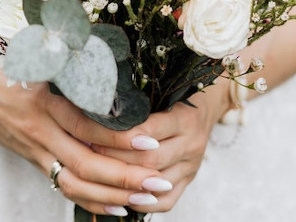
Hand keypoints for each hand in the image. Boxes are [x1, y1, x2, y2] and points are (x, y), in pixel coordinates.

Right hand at [0, 45, 172, 215]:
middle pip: (85, 164)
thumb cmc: (5, 67)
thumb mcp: (36, 58)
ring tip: (145, 199)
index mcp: (43, 103)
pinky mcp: (35, 160)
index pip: (86, 127)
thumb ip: (70, 62)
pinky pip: (64, 185)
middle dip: (124, 177)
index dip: (118, 137)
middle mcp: (40, 132)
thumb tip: (110, 64)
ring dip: (112, 195)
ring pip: (75, 184)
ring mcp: (36, 151)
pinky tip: (117, 205)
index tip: (150, 141)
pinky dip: (92, 199)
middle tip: (157, 182)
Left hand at [88, 77, 230, 213]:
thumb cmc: (176, 95)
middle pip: (151, 160)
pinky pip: (166, 201)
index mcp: (185, 117)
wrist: (206, 106)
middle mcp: (192, 143)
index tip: (94, 134)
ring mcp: (192, 165)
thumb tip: (102, 111)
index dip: (119, 135)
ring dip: (125, 183)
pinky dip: (143, 203)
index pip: (149, 131)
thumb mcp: (163, 91)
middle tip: (90, 154)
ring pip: (155, 183)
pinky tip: (122, 196)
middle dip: (116, 159)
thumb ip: (139, 103)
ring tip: (98, 176)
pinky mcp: (189, 181)